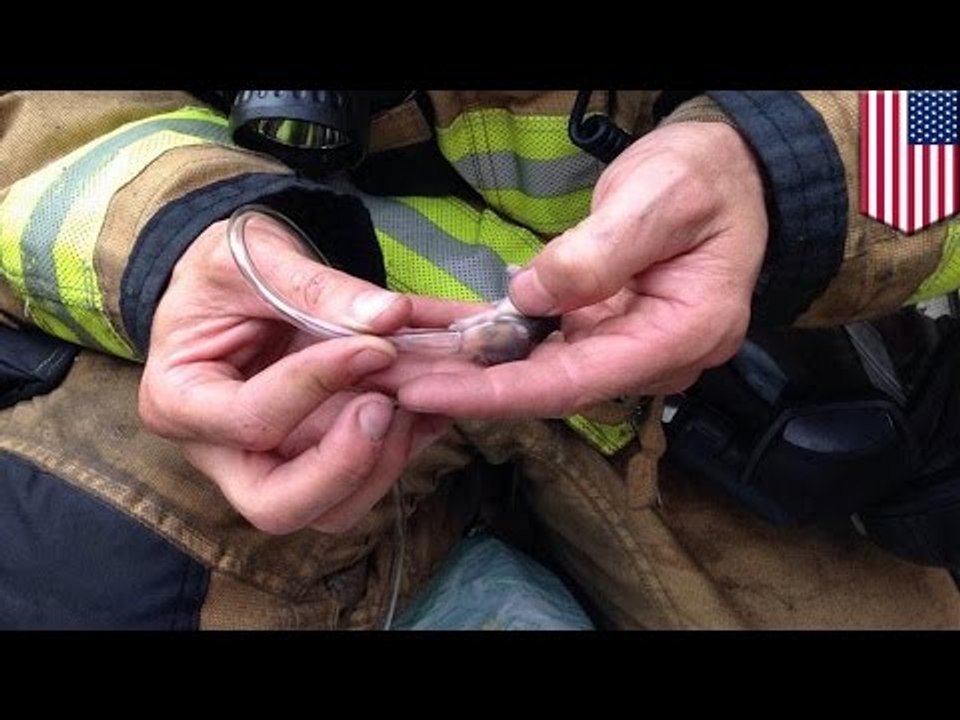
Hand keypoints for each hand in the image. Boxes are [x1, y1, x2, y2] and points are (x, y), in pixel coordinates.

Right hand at [139, 216, 448, 533]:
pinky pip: (368, 476)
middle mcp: (223, 452)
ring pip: (334, 508)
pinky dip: (411, 440)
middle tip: (386, 405)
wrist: (234, 281)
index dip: (316, 387)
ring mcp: (275, 463)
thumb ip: (314, 286)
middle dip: (346, 463)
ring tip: (418, 393)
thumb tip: (389, 316)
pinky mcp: (320, 457)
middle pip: (279, 507)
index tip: (373, 346)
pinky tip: (436, 394)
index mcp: (181, 401)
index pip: (250, 421)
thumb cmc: (223, 269)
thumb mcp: (253, 255)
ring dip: (387, 458)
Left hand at [391, 122, 768, 417]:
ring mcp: (633, 349)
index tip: (429, 394)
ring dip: (477, 373)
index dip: (498, 393)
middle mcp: (657, 359)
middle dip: (472, 389)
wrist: (730, 171)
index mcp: (682, 336)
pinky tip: (448, 345)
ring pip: (546, 374)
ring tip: (406, 368)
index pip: (577, 382)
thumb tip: (529, 299)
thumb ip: (595, 256)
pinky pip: (550, 349)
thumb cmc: (705, 179)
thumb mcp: (656, 201)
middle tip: (394, 382)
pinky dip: (499, 348)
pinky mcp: (611, 333)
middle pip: (554, 388)